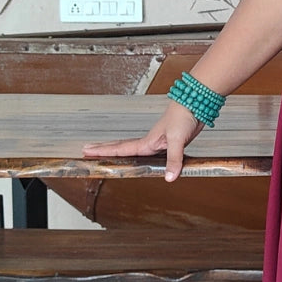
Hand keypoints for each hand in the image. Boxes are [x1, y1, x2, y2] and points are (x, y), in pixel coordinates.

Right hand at [81, 101, 202, 182]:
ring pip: (133, 150)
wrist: (194, 104)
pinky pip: (149, 153)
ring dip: (119, 152)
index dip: (103, 151)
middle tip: (87, 150)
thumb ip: (173, 159)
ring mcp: (158, 142)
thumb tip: (169, 178)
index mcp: (147, 142)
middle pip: (121, 148)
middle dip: (104, 150)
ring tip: (106, 154)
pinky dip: (140, 156)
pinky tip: (142, 159)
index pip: (120, 149)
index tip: (86, 151)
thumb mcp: (177, 140)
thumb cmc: (183, 117)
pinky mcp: (168, 143)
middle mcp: (149, 142)